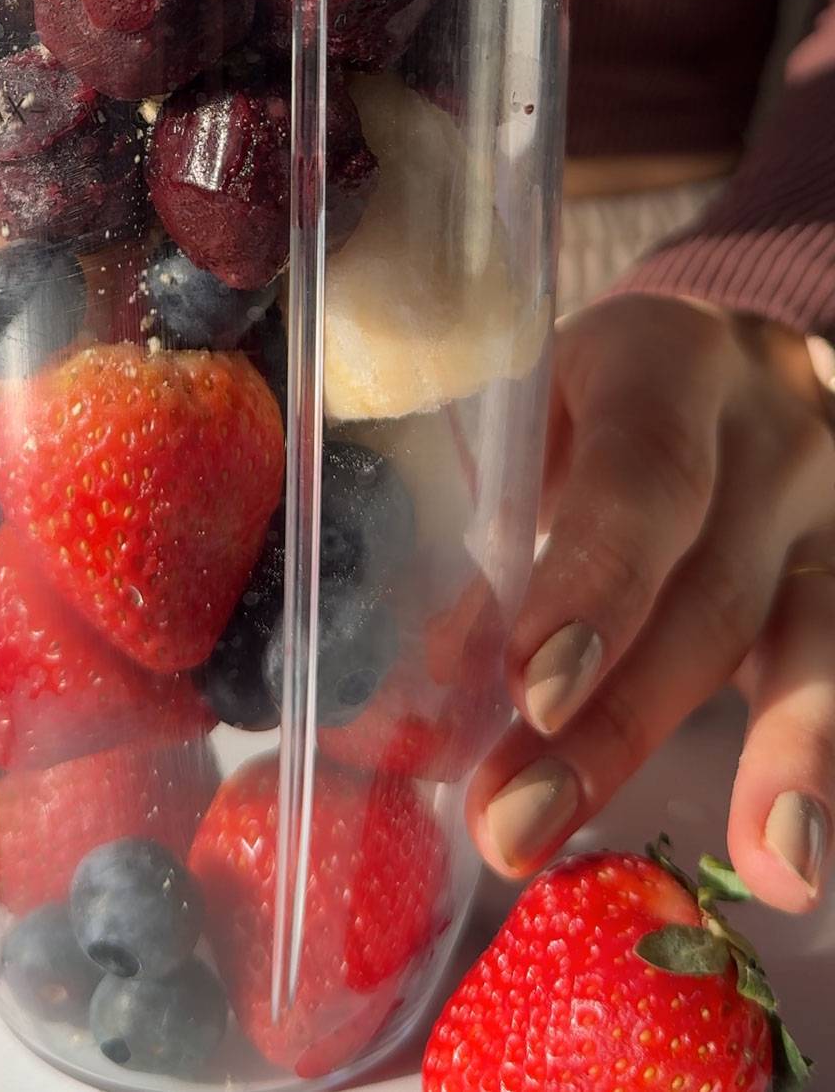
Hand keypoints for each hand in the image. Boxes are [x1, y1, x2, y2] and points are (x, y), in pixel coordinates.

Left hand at [467, 294, 834, 909]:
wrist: (734, 361)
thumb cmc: (600, 396)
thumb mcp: (536, 407)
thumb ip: (492, 512)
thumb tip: (437, 664)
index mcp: (667, 364)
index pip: (643, 474)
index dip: (596, 582)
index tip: (531, 688)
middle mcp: (774, 434)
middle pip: (712, 588)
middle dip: (618, 721)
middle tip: (519, 823)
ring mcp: (834, 511)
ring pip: (809, 641)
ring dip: (775, 765)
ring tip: (771, 872)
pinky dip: (817, 760)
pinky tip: (797, 853)